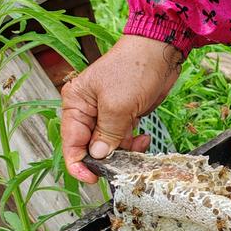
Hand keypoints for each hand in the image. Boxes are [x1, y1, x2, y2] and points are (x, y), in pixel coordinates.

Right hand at [60, 35, 182, 182]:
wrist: (160, 52)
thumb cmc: (134, 69)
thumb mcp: (118, 105)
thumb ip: (107, 134)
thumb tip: (99, 156)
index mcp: (75, 104)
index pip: (71, 143)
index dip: (79, 164)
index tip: (93, 178)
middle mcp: (87, 110)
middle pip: (90, 146)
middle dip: (106, 157)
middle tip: (124, 163)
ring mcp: (107, 113)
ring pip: (109, 145)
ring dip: (124, 151)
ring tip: (138, 145)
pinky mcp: (124, 115)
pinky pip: (123, 138)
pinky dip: (133, 143)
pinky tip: (143, 139)